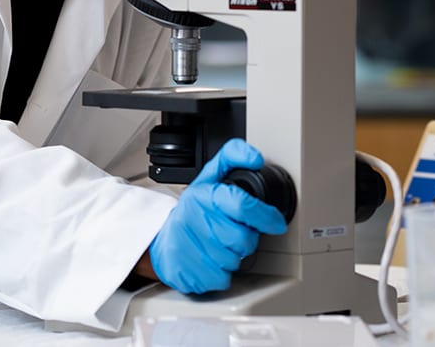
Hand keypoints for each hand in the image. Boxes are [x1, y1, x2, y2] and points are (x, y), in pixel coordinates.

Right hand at [148, 139, 288, 294]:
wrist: (158, 239)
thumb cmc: (191, 210)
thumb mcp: (209, 176)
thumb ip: (232, 157)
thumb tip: (255, 157)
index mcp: (204, 195)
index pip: (242, 205)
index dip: (266, 216)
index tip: (276, 223)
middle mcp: (195, 219)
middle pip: (243, 239)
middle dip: (246, 240)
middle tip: (235, 234)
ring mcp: (188, 247)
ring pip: (234, 261)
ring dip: (233, 257)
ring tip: (219, 246)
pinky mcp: (186, 272)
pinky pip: (222, 279)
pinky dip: (221, 274)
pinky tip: (210, 261)